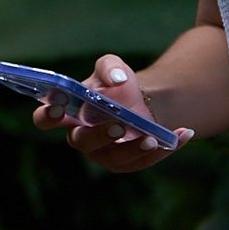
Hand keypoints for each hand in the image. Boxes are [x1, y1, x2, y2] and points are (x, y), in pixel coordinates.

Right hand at [31, 55, 194, 172]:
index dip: (48, 116)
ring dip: (133, 148)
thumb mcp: (112, 66)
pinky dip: (164, 149)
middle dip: (98, 134)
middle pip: (81, 141)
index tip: (59, 107)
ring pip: (114, 157)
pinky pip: (143, 161)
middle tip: (118, 125)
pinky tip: (183, 134)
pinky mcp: (127, 163)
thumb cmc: (117, 84)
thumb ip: (110, 67)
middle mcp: (80, 136)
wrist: (142, 102)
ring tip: (152, 137)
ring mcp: (103, 153)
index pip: (45, 120)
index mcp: (67, 113)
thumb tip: (118, 80)